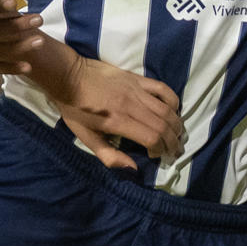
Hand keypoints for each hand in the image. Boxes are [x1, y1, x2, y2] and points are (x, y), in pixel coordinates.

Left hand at [55, 51, 184, 170]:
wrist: (68, 76)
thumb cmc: (75, 110)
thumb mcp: (86, 138)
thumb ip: (109, 156)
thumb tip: (132, 169)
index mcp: (117, 121)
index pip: (151, 137)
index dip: (160, 150)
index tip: (156, 156)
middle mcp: (131, 105)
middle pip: (163, 125)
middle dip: (173, 141)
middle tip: (175, 151)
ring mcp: (136, 90)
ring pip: (167, 109)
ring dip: (176, 125)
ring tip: (178, 136)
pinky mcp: (138, 79)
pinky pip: (163, 89)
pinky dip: (173, 101)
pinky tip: (173, 112)